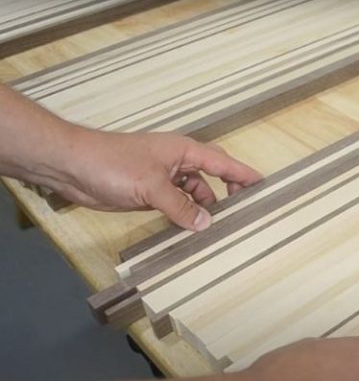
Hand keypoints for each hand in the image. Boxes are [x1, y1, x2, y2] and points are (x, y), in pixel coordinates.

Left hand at [0, 84, 260, 229]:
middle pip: (212, 176)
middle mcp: (177, 162)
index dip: (244, 174)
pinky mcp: (149, 192)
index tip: (264, 186)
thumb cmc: (113, 165)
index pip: (223, 162)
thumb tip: (206, 223)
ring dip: (204, 207)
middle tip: (243, 211)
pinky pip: (176, 203)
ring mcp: (162, 177)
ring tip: (217, 228)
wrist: (72, 167)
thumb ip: (181, 206)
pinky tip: (190, 229)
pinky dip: (184, 214)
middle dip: (228, 191)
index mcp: (184, 151)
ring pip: (193, 192)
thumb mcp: (152, 187)